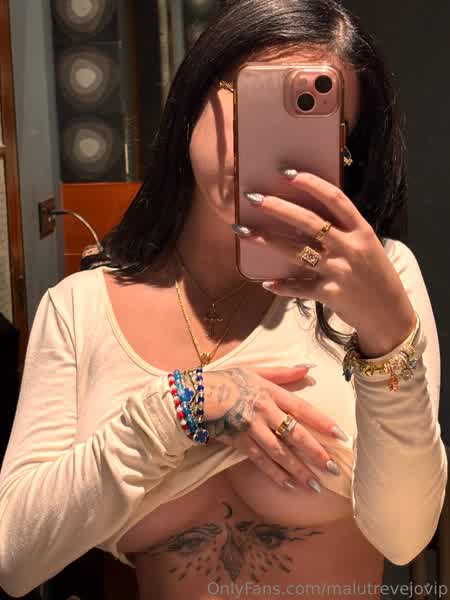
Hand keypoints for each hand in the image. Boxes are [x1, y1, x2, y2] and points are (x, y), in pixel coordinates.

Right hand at [202, 365, 346, 492]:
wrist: (196, 395)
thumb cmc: (227, 380)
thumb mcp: (255, 370)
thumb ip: (282, 373)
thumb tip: (308, 368)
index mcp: (270, 392)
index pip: (302, 408)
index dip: (322, 422)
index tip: (340, 435)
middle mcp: (264, 411)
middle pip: (294, 434)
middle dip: (315, 453)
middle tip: (332, 469)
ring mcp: (251, 429)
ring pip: (280, 452)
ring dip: (298, 470)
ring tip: (315, 485)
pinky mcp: (239, 443)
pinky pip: (260, 461)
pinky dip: (275, 474)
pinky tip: (289, 485)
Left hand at [234, 170, 416, 356]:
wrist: (390, 315)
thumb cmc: (376, 277)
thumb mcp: (368, 247)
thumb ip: (344, 232)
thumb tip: (308, 216)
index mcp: (361, 231)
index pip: (336, 199)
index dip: (311, 184)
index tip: (288, 173)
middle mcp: (350, 248)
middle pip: (309, 221)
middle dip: (279, 208)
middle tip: (255, 198)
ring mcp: (339, 271)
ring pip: (297, 252)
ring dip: (268, 240)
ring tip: (244, 231)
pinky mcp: (330, 294)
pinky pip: (299, 288)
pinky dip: (282, 286)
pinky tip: (267, 282)